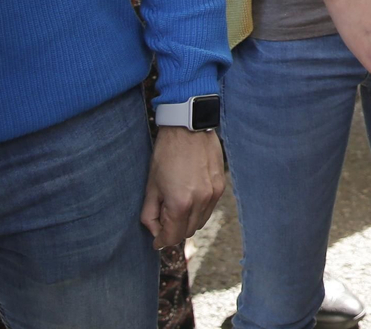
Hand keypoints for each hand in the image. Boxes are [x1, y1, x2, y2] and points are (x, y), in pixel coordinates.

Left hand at [141, 126, 224, 246]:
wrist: (188, 128)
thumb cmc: (166, 154)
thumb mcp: (151, 186)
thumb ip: (150, 213)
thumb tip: (155, 231)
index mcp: (180, 203)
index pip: (173, 236)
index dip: (162, 241)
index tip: (156, 241)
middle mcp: (200, 202)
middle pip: (187, 232)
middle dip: (174, 231)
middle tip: (163, 222)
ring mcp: (213, 194)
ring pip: (200, 222)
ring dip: (187, 222)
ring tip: (176, 208)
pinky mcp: (221, 185)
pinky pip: (209, 208)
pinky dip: (199, 210)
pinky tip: (189, 197)